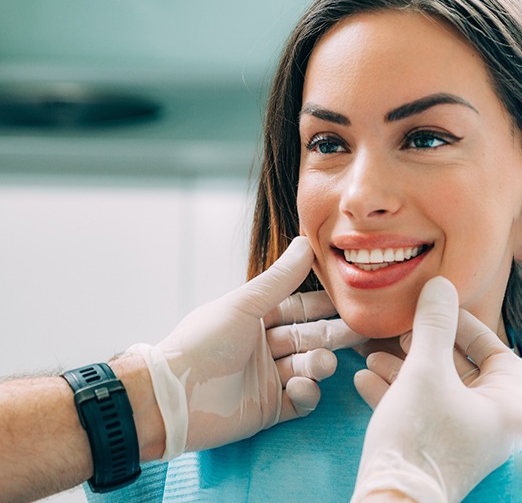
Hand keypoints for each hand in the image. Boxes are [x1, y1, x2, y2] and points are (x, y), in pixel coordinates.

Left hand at [128, 237, 365, 459]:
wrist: (173, 395)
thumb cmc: (204, 341)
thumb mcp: (243, 304)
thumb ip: (279, 279)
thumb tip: (305, 242)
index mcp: (255, 318)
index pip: (298, 308)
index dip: (323, 304)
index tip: (350, 299)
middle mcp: (263, 346)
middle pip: (307, 337)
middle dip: (332, 334)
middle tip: (361, 331)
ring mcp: (267, 378)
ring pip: (306, 367)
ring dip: (318, 364)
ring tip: (322, 363)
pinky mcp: (268, 409)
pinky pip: (298, 400)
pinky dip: (305, 393)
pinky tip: (299, 387)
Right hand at [351, 276, 521, 502]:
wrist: (391, 499)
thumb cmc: (419, 436)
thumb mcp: (425, 370)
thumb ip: (433, 325)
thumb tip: (440, 286)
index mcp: (505, 407)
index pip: (498, 354)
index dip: (467, 327)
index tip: (436, 312)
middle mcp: (488, 423)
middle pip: (460, 370)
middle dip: (424, 347)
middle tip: (401, 333)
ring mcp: (459, 437)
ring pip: (435, 389)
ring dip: (402, 368)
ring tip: (372, 354)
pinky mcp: (433, 447)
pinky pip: (418, 409)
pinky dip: (394, 391)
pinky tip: (364, 379)